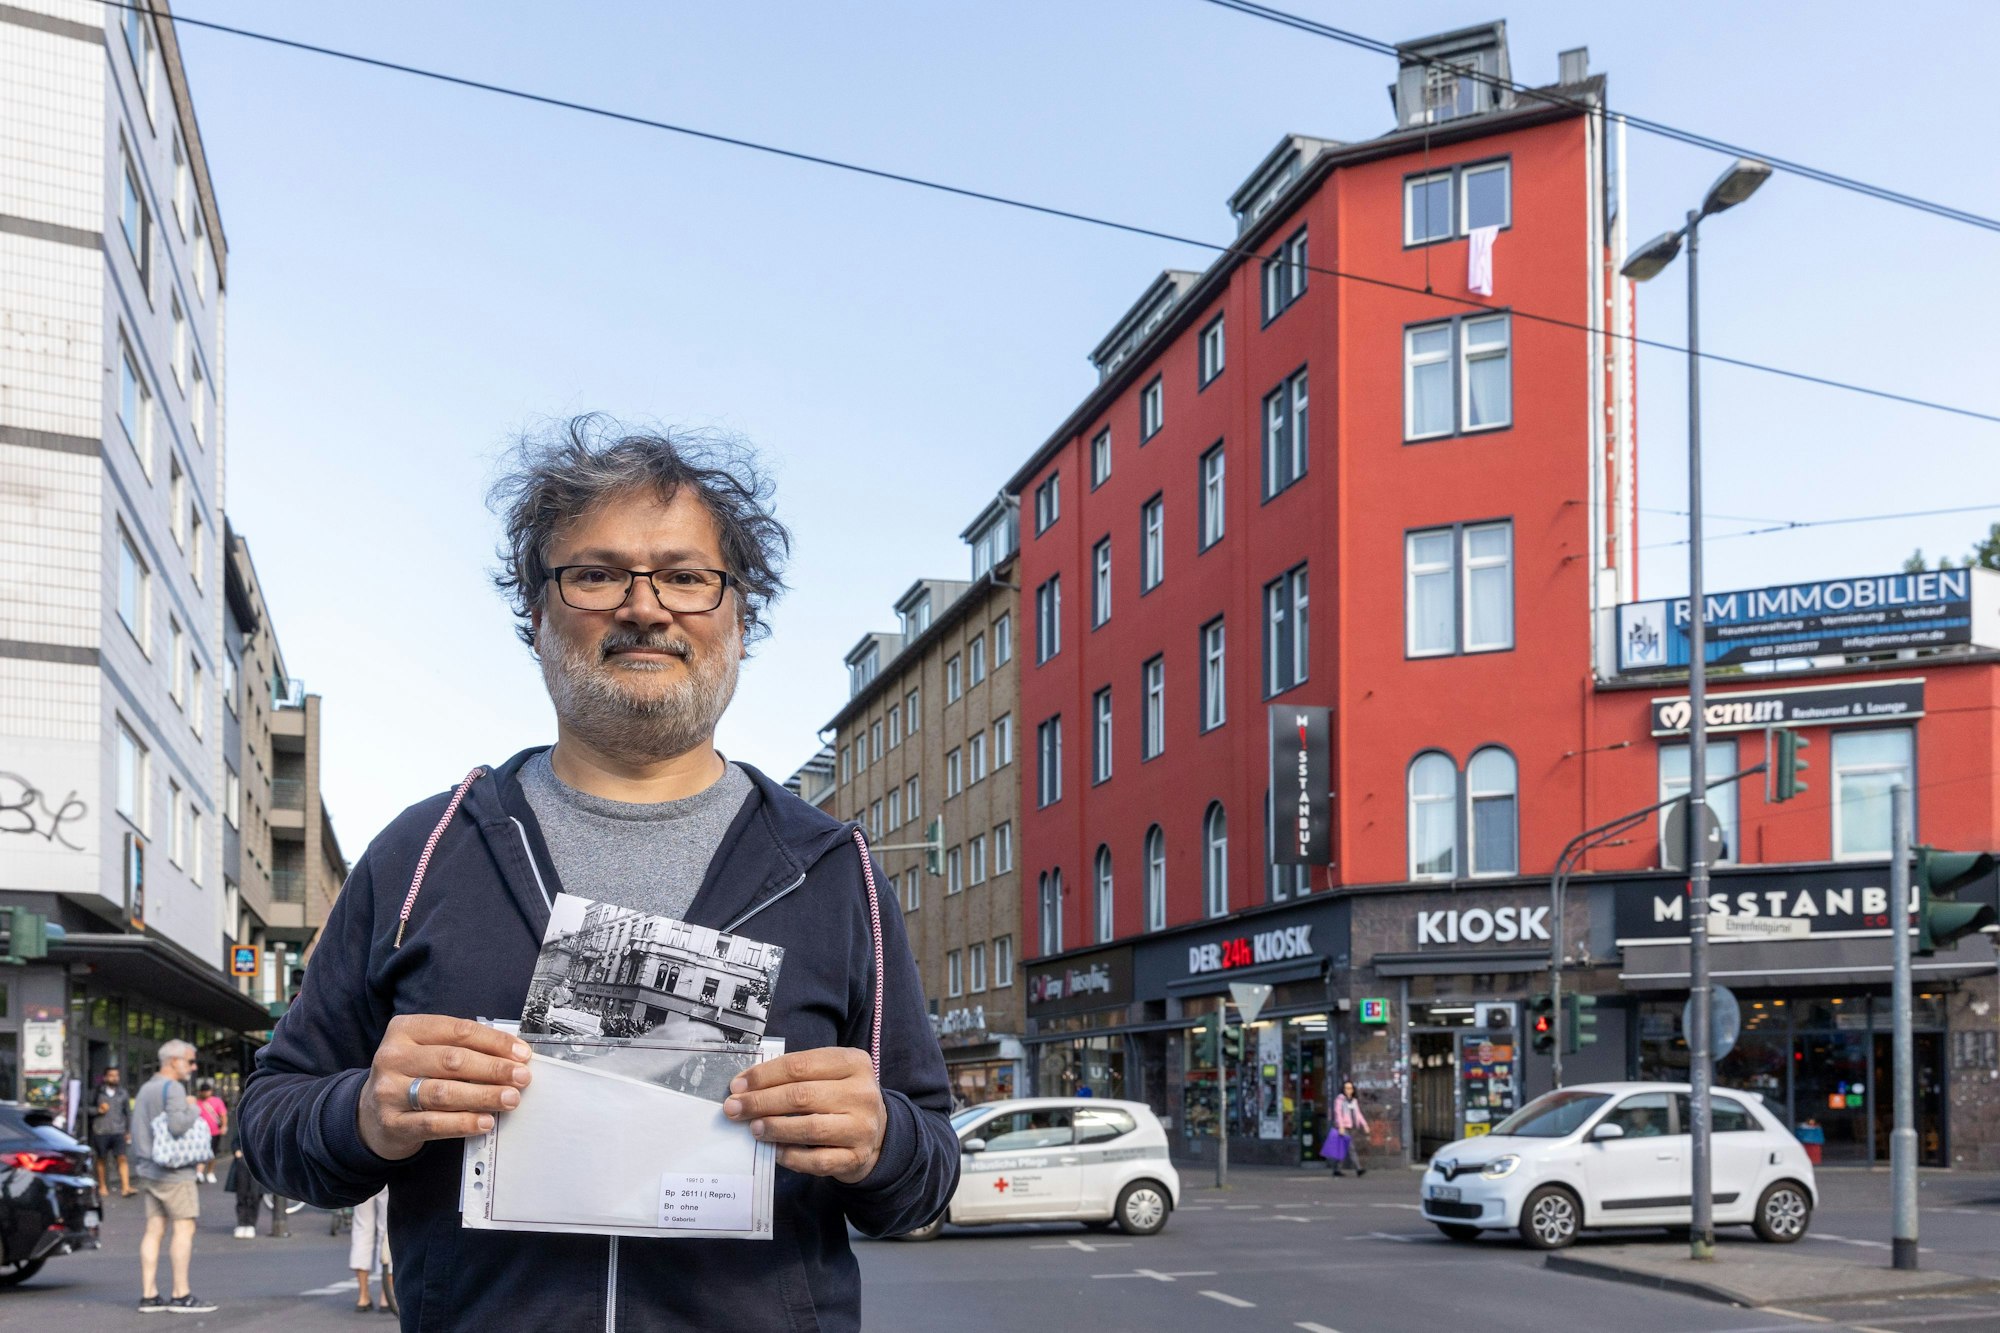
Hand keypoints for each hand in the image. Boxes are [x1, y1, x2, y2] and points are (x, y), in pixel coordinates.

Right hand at [356, 1015, 532, 1160]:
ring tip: (511, 1098)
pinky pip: (434, 1123)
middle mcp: (392, 1057)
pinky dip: (464, 1123)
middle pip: (453, 1060)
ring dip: (484, 1095)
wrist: (370, 1114)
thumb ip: (462, 1048)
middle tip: (522, 1077)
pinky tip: (486, 1121)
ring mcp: (389, 1092)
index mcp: (405, 1030)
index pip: (458, 1030)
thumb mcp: (428, 1051)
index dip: (494, 1041)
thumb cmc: (412, 1075)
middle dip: (493, 1069)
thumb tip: (512, 1055)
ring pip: (444, 1092)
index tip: (521, 1053)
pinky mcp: (392, 1123)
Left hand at [722, 1048, 885, 1183]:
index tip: (737, 1085)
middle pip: (801, 1095)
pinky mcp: (856, 1157)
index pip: (800, 1065)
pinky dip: (791, 1156)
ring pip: (810, 1128)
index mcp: (854, 1063)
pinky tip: (775, 1151)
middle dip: (760, 1102)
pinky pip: (817, 1160)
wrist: (877, 1133)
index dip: (764, 1075)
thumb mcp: (828, 1075)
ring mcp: (862, 1127)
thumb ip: (794, 1077)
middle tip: (734, 1108)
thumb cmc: (840, 1098)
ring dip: (774, 1128)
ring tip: (753, 1128)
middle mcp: (862, 1093)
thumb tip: (745, 1087)